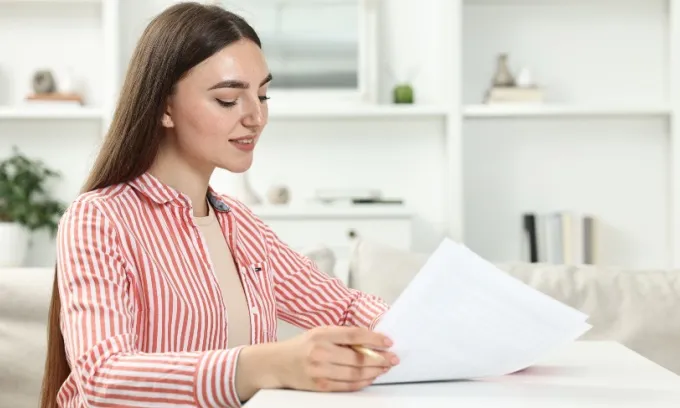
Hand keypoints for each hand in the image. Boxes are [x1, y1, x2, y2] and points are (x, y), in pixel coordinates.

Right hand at [275, 326, 398, 391]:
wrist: (276, 364)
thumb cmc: (302, 347)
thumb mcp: (319, 333)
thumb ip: (342, 336)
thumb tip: (370, 342)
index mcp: (322, 334)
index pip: (354, 335)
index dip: (374, 338)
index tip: (388, 341)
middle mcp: (320, 352)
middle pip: (358, 357)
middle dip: (380, 358)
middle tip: (392, 358)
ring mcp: (319, 371)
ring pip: (355, 373)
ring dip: (374, 371)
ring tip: (385, 368)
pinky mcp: (319, 386)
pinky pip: (347, 386)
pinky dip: (362, 382)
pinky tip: (371, 377)